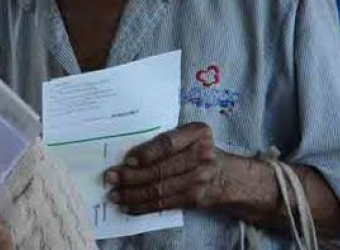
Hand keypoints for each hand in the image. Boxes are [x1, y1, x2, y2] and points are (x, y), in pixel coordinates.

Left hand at [104, 122, 228, 214]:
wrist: (229, 176)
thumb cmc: (201, 150)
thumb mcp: (191, 136)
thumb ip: (167, 140)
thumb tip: (130, 155)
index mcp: (198, 132)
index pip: (167, 143)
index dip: (146, 153)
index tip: (127, 160)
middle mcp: (201, 155)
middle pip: (161, 168)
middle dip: (131, 175)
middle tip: (110, 178)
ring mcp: (199, 179)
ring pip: (160, 189)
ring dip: (133, 194)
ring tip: (114, 195)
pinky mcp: (194, 199)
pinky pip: (164, 204)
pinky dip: (144, 206)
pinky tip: (128, 206)